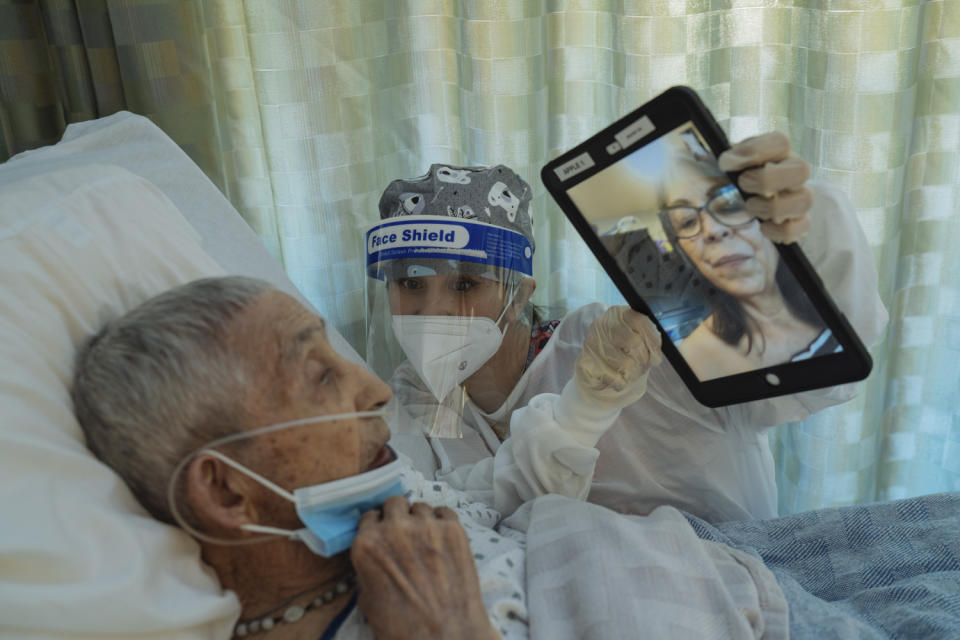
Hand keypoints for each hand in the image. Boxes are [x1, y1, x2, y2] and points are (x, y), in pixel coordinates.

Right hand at [351, 496, 498, 639]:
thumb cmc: (402, 625)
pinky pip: (445, 511)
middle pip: (394, 503)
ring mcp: (426, 526)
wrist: (445, 635)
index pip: (369, 516)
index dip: (377, 525)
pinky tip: (443, 538)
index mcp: (367, 545)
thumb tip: (377, 557)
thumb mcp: (368, 599)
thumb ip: (369, 568)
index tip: (384, 532)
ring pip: (420, 506)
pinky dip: (442, 521)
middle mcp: (394, 529)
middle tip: (404, 532)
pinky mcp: (454, 529)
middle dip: (397, 515)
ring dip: (420, 519)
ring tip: (426, 538)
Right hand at [574, 306, 661, 409]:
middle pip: (633, 342)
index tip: (655, 356)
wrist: (599, 371)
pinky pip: (613, 378)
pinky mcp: (585, 362)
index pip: (640, 322)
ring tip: (631, 373)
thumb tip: (655, 354)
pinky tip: (618, 379)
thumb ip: (649, 340)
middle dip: (643, 360)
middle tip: (642, 367)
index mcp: (618, 314)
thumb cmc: (624, 354)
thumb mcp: (639, 341)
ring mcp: (591, 343)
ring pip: (625, 363)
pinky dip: (621, 383)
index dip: (653, 341)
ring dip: (634, 374)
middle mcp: (602, 324)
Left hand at [718, 131, 812, 243]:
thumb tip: (728, 162)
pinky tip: (763, 225)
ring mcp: (800, 197)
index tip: (725, 163)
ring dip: (770, 207)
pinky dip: (777, 230)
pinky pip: (798, 228)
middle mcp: (795, 171)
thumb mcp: (733, 160)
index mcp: (779, 152)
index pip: (781, 143)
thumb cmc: (741, 174)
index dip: (752, 152)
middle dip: (766, 180)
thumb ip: (731, 157)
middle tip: (743, 185)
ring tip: (751, 206)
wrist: (750, 197)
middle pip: (801, 170)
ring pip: (803, 201)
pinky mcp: (800, 221)